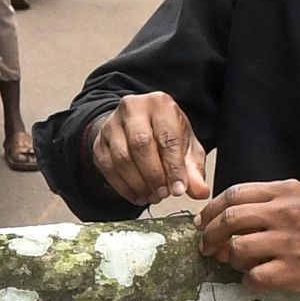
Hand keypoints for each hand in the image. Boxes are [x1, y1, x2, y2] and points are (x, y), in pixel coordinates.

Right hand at [86, 92, 211, 205]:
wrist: (136, 126)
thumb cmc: (166, 133)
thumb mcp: (186, 146)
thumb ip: (194, 169)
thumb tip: (200, 192)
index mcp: (159, 104)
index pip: (167, 136)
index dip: (173, 166)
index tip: (178, 190)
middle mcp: (133, 109)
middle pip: (141, 144)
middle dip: (154, 175)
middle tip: (164, 194)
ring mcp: (111, 125)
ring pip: (122, 158)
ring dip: (138, 183)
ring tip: (153, 197)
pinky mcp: (99, 142)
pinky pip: (108, 168)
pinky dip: (124, 187)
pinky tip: (138, 196)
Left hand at [195, 178, 299, 297]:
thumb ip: (270, 202)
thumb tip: (231, 216)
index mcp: (286, 192)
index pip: (235, 194)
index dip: (212, 210)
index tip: (204, 222)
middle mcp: (286, 213)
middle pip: (230, 219)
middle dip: (211, 235)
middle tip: (208, 247)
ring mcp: (289, 243)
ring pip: (237, 249)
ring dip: (230, 259)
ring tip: (238, 264)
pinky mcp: (294, 271)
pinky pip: (254, 277)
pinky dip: (248, 281)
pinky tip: (256, 281)